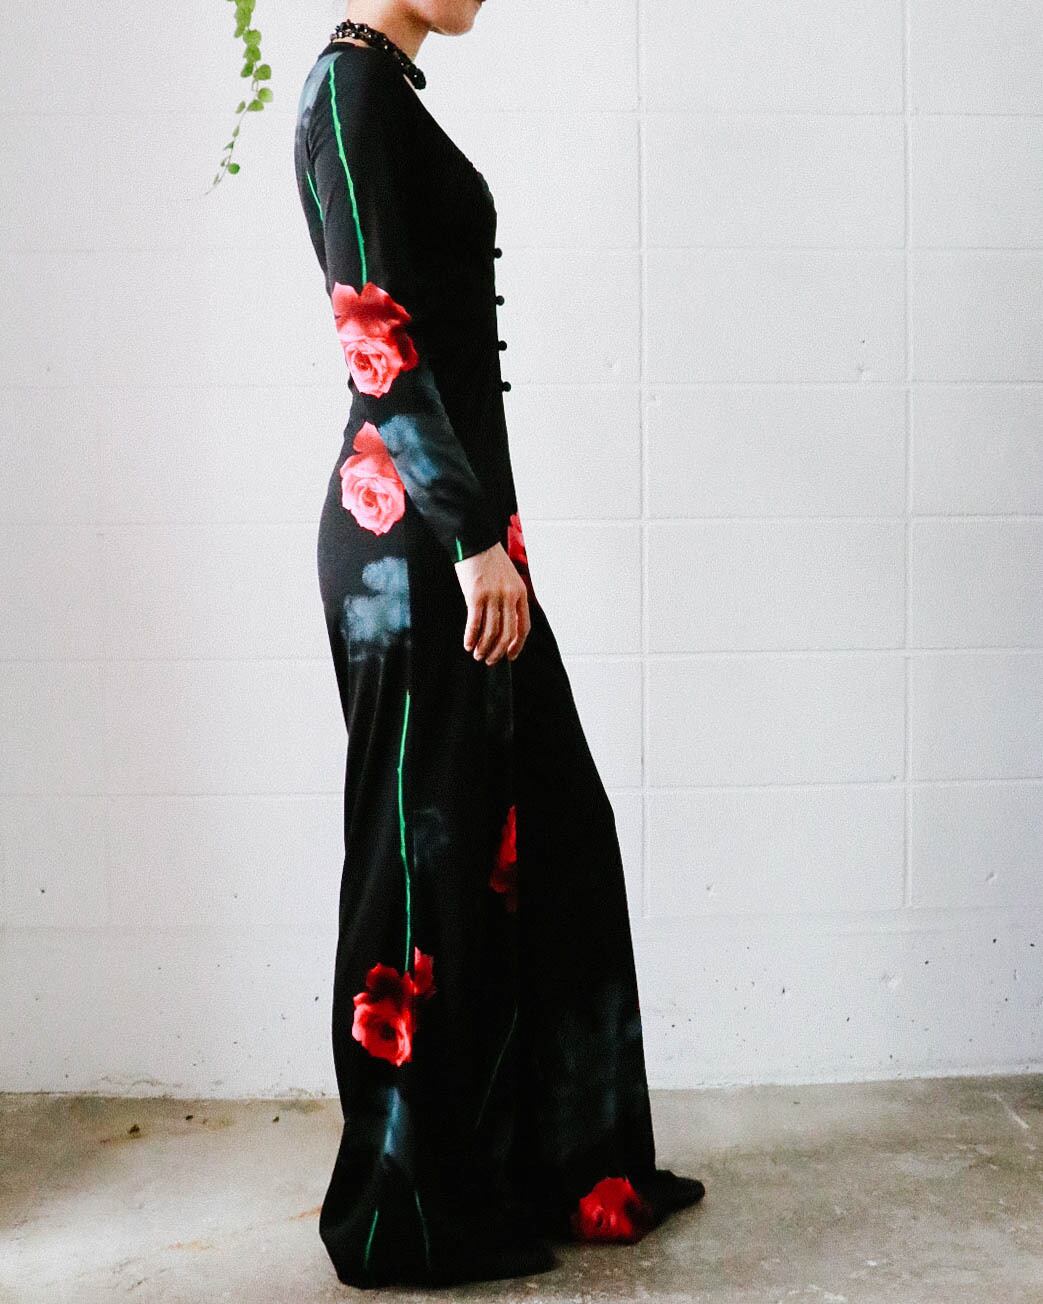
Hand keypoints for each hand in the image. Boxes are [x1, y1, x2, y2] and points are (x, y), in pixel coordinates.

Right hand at [455, 542, 530, 663]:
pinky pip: (475, 623)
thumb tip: (505, 623)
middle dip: (498, 651)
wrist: (475, 541)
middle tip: (489, 660)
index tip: (510, 656)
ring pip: (491, 631)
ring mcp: (493, 596)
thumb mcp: (509, 578)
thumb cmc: (490, 560)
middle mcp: (509, 596)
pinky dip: (471, 637)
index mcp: (520, 593)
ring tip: (477, 654)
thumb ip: (510, 598)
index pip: (524, 626)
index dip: (517, 645)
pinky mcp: (475, 595)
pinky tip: (467, 644)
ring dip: (483, 647)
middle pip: (507, 633)